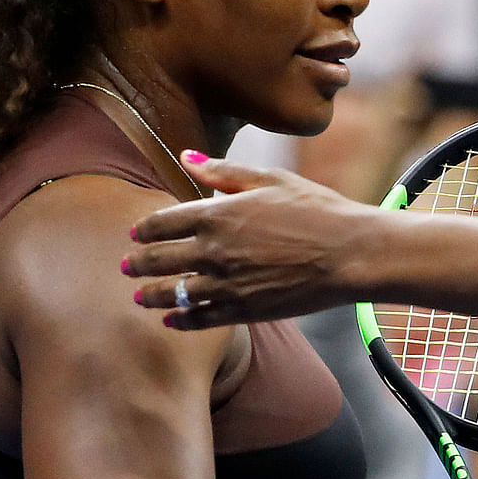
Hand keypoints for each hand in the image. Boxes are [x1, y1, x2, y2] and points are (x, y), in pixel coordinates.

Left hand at [125, 154, 382, 327]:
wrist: (351, 253)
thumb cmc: (317, 209)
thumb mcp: (271, 179)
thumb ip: (224, 171)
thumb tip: (186, 158)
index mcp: (217, 214)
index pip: (161, 223)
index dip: (142, 229)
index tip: (134, 233)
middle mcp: (213, 251)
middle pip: (159, 260)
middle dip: (137, 263)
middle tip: (126, 266)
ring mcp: (226, 284)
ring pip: (173, 293)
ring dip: (151, 295)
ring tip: (140, 296)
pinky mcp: (243, 310)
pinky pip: (199, 319)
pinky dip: (180, 320)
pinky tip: (171, 320)